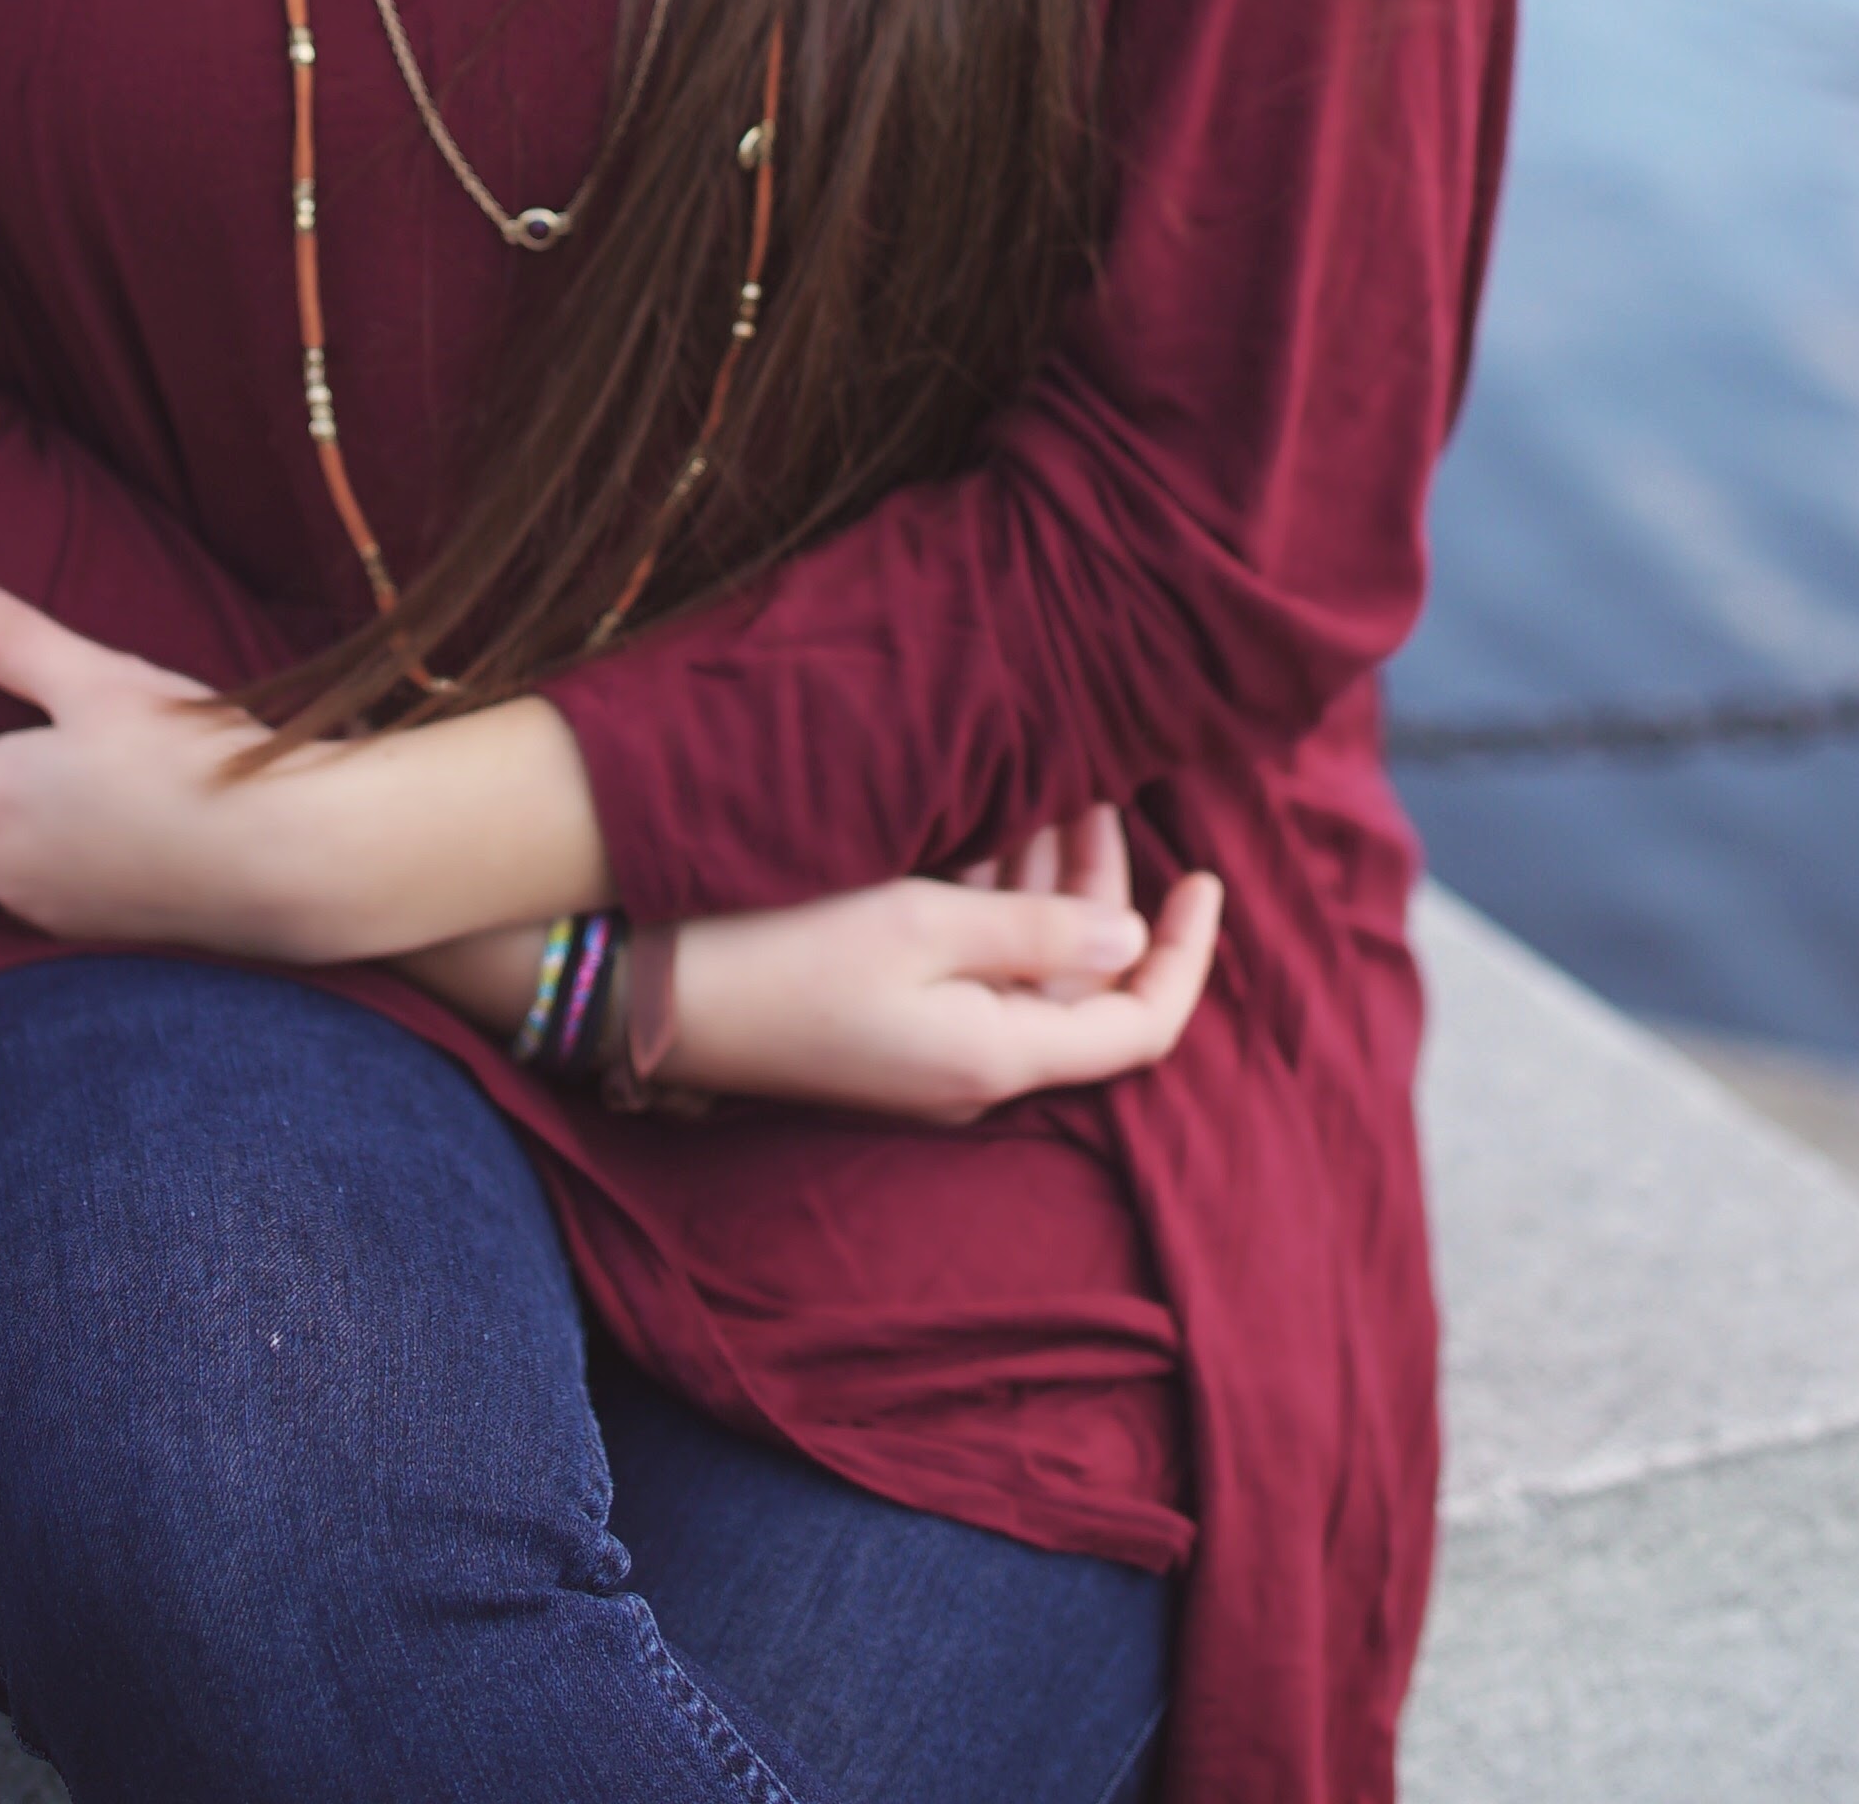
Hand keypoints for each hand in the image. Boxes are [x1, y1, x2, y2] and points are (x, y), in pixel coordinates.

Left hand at [0, 559, 608, 956]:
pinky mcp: (106, 933)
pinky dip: (37, 868)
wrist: (288, 856)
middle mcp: (6, 874)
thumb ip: (1, 635)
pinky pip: (38, 905)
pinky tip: (98, 824)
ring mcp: (56, 913)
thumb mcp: (95, 678)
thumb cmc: (189, 756)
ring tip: (40, 779)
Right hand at [662, 811, 1220, 1125]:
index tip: (1206, 874)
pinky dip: (993, 902)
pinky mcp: (886, 1029)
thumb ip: (1039, 929)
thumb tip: (1131, 938)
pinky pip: (973, 971)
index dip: (1187, 954)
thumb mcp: (921, 922)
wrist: (652, 991)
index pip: (1140, 1027)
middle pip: (1083, 986)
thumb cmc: (785, 949)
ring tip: (1052, 788)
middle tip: (1103, 788)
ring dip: (1048, 884)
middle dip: (1107, 888)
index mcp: (998, 1058)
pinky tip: (985, 832)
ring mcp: (928, 1057)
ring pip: (1026, 969)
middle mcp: (974, 1072)